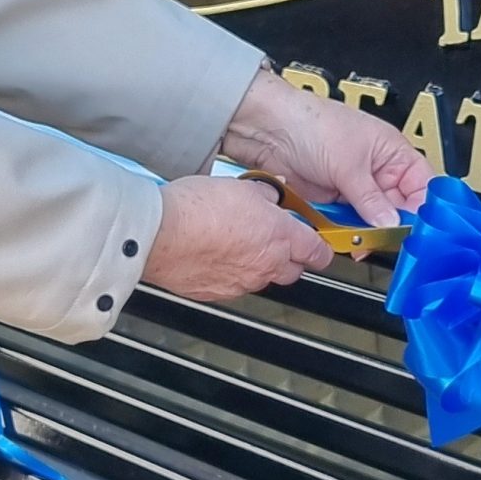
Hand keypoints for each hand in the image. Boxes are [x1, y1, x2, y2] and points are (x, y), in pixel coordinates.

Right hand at [144, 174, 333, 300]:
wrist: (160, 233)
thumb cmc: (196, 209)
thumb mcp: (240, 186)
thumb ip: (264, 194)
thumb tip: (271, 195)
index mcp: (279, 237)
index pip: (318, 252)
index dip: (320, 249)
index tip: (318, 245)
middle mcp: (266, 265)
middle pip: (294, 271)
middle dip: (289, 258)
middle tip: (273, 239)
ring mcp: (242, 283)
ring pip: (262, 278)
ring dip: (256, 264)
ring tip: (235, 242)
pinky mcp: (218, 293)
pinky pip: (233, 285)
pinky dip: (229, 273)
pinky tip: (214, 254)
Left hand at [220, 69, 432, 227]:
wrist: (270, 130)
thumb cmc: (313, 124)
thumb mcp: (349, 165)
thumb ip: (371, 200)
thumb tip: (391, 224)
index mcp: (393, 153)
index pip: (423, 187)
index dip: (423, 209)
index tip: (418, 230)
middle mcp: (378, 172)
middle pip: (399, 209)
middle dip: (393, 227)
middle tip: (387, 241)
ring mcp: (356, 188)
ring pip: (373, 221)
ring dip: (368, 234)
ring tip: (362, 242)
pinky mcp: (334, 201)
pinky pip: (348, 224)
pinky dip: (347, 234)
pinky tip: (345, 239)